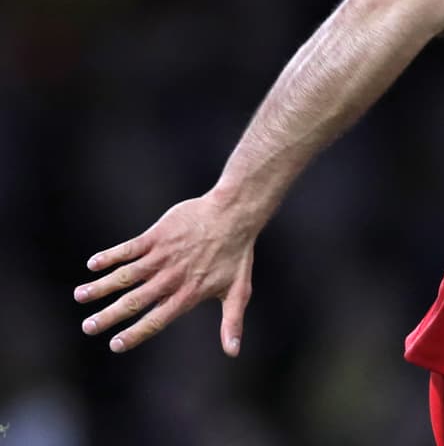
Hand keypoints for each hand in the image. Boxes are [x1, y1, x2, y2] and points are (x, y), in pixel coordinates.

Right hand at [74, 194, 255, 355]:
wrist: (235, 214)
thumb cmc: (237, 255)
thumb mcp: (239, 291)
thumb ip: (232, 322)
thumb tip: (233, 353)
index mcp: (188, 294)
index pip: (157, 319)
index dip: (135, 333)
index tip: (114, 345)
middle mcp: (172, 278)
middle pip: (135, 301)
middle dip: (109, 315)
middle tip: (88, 327)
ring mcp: (163, 256)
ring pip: (126, 275)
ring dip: (102, 286)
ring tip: (80, 296)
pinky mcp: (157, 236)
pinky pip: (129, 248)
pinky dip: (110, 256)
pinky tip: (93, 265)